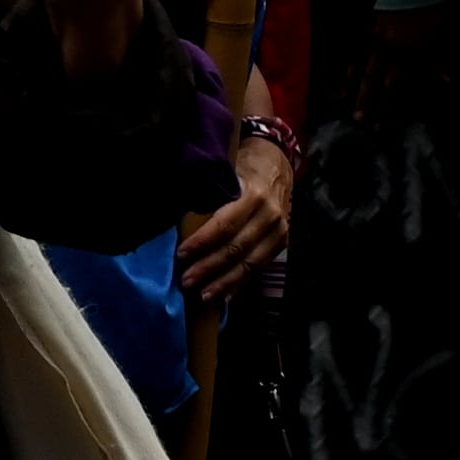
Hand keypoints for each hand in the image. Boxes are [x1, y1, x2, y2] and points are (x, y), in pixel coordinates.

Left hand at [180, 133, 294, 297]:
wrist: (277, 164)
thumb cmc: (241, 165)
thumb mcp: (225, 170)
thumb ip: (207, 191)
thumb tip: (176, 214)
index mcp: (253, 195)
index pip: (225, 224)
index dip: (202, 242)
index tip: (181, 254)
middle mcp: (270, 216)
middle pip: (237, 248)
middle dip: (210, 267)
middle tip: (187, 281)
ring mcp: (280, 231)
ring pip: (250, 263)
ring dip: (225, 282)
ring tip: (203, 295)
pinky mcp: (282, 243)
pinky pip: (260, 267)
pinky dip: (241, 283)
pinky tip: (225, 296)